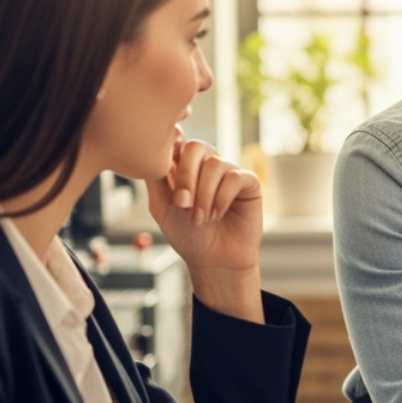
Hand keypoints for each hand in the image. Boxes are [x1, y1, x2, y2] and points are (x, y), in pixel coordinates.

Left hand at [145, 134, 262, 277]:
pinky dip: (222, 198)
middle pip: (196, 147)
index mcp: (185, 167)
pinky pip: (234, 177)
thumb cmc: (187, 235)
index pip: (179, 141)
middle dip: (186, 175)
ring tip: (200, 219)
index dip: (173, 146)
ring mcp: (229, 172)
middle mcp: (207, 165)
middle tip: (182, 204)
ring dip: (204, 195)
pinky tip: (217, 214)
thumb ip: (155, 178)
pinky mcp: (249, 183)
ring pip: (215, 165)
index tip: (168, 169)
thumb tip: (153, 152)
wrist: (212, 261)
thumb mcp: (161, 206)